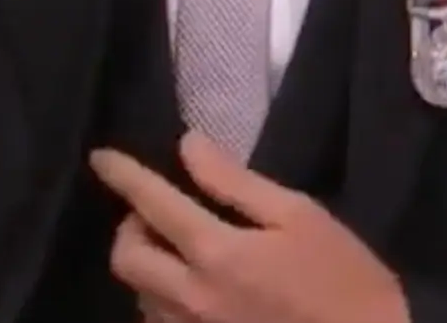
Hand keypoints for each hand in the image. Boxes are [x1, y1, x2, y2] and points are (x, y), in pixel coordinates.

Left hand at [93, 135, 406, 322]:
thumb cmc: (344, 281)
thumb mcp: (300, 217)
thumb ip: (235, 183)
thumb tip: (187, 146)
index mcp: (216, 253)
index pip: (150, 203)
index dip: (122, 175)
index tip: (102, 158)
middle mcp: (191, 297)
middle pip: (126, 257)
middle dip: (130, 226)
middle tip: (156, 213)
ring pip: (141, 295)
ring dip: (147, 264)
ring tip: (177, 250)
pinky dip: (164, 299)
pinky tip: (194, 290)